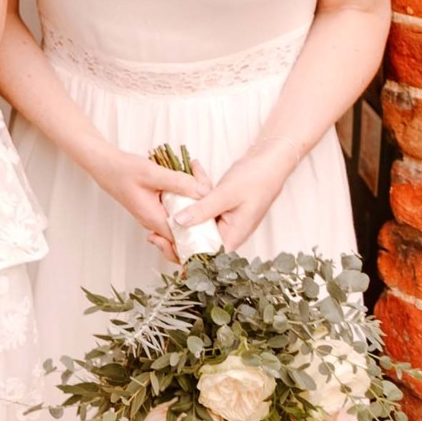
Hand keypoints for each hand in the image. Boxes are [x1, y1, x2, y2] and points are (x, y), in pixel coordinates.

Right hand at [86, 145, 209, 249]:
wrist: (104, 165)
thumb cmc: (123, 170)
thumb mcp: (152, 173)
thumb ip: (179, 183)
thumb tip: (204, 192)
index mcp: (154, 219)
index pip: (182, 240)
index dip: (201, 235)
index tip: (216, 221)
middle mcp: (154, 222)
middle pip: (185, 231)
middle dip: (201, 219)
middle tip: (211, 195)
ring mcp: (155, 216)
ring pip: (181, 220)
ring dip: (195, 208)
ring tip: (204, 186)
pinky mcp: (156, 208)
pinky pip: (176, 211)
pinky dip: (186, 202)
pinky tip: (193, 186)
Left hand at [167, 147, 293, 255]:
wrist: (269, 163)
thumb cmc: (255, 180)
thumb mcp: (225, 194)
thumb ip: (203, 209)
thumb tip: (178, 222)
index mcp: (232, 236)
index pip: (205, 257)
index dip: (183, 255)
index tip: (162, 244)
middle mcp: (227, 234)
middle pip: (197, 245)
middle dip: (175, 237)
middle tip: (152, 234)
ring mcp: (223, 223)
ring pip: (196, 226)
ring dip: (180, 216)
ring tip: (160, 211)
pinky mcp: (219, 211)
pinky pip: (200, 211)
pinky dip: (191, 200)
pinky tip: (182, 184)